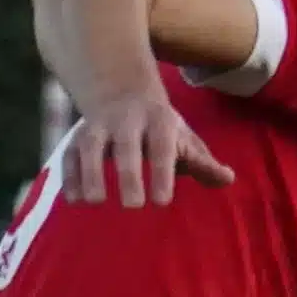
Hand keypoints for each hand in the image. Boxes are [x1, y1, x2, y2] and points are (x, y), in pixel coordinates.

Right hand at [56, 87, 232, 206]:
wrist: (122, 90)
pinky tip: (73, 200)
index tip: (161, 201)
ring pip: (91, 145)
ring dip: (90, 171)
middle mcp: (127, 121)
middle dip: (128, 173)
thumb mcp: (185, 139)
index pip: (162, 147)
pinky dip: (69, 175)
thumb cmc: (161, 127)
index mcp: (158, 121)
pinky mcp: (77, 136)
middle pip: (126, 145)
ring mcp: (99, 126)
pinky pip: (69, 153)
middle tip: (133, 205)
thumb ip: (203, 162)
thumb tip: (228, 179)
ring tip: (94, 201)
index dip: (162, 172)